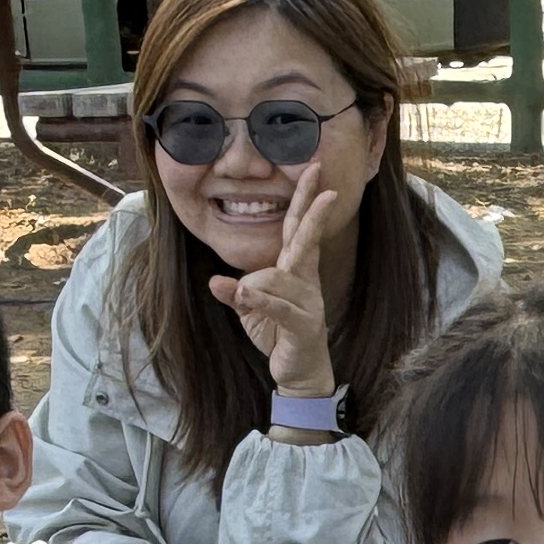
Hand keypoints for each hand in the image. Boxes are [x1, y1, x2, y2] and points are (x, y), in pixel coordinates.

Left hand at [217, 162, 341, 402]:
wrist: (299, 372)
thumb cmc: (277, 334)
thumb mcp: (249, 311)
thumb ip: (236, 293)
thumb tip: (216, 281)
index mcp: (295, 271)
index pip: (298, 228)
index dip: (306, 200)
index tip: (315, 171)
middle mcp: (305, 281)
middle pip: (306, 240)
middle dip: (315, 212)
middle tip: (328, 188)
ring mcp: (308, 302)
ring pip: (277, 278)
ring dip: (254, 287)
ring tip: (241, 298)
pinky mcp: (303, 325)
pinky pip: (278, 306)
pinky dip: (259, 300)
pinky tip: (244, 295)